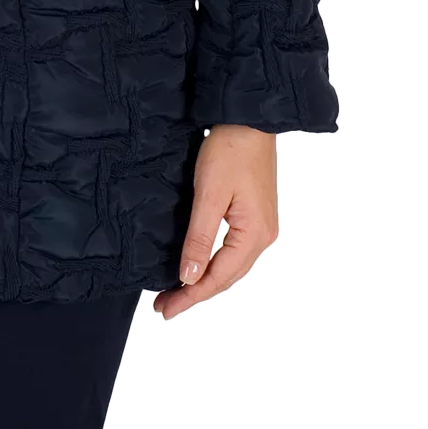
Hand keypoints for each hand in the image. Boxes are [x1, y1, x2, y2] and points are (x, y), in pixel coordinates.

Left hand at [153, 125, 277, 319]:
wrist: (250, 118)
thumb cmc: (231, 151)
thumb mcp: (209, 194)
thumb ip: (198, 238)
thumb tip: (188, 277)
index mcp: (254, 234)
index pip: (218, 277)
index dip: (190, 296)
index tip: (165, 310)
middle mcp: (264, 236)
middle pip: (226, 277)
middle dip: (195, 293)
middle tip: (164, 307)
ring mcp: (262, 226)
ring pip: (230, 266)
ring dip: (204, 280)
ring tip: (175, 292)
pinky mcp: (255, 215)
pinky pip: (233, 250)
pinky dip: (214, 263)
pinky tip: (197, 266)